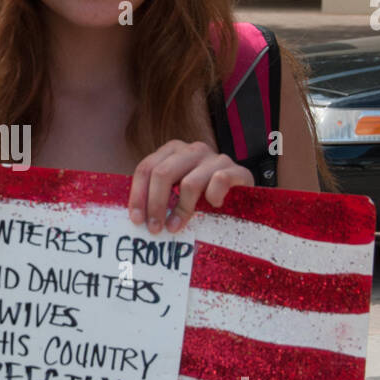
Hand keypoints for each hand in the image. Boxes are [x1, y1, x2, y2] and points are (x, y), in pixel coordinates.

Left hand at [128, 141, 254, 235]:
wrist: (244, 196)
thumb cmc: (203, 198)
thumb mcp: (177, 192)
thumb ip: (158, 197)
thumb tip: (135, 219)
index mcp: (173, 151)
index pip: (146, 168)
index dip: (138, 195)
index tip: (137, 220)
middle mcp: (192, 150)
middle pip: (162, 174)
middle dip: (155, 205)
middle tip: (155, 229)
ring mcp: (216, 158)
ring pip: (189, 182)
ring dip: (181, 210)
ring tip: (176, 227)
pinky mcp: (237, 170)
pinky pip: (219, 181)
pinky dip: (213, 197)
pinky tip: (213, 207)